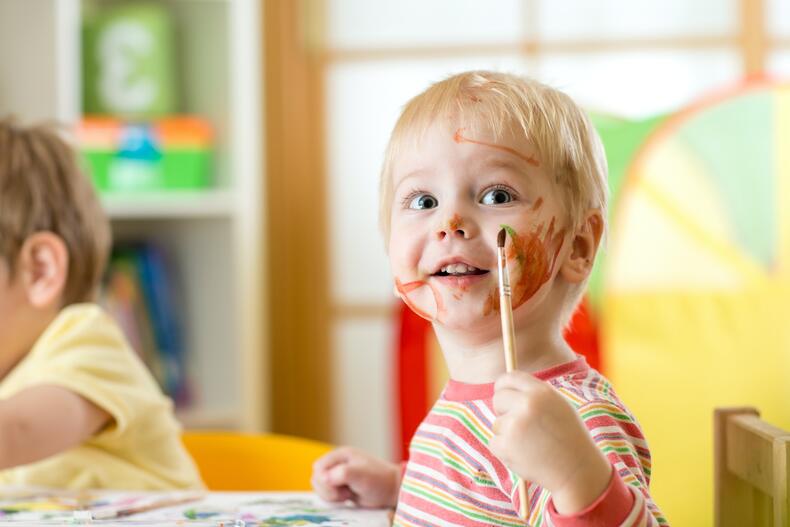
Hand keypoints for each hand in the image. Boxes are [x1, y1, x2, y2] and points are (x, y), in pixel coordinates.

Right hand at [311, 447, 400, 507]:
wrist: (391, 490)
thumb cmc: (378, 480)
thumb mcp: (361, 475)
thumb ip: (341, 473)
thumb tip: (324, 478)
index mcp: (341, 455)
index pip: (318, 467)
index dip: (324, 480)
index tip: (338, 487)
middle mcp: (338, 463)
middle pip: (316, 477)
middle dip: (327, 489)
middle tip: (345, 493)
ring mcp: (339, 475)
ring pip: (320, 486)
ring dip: (330, 495)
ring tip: (347, 496)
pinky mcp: (341, 486)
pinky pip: (327, 493)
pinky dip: (333, 498)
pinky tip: (346, 498)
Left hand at [490, 371, 611, 514]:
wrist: (577, 471)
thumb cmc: (569, 439)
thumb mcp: (559, 406)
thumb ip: (534, 395)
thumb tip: (506, 388)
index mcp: (541, 392)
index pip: (509, 378)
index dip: (502, 386)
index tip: (501, 394)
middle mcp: (527, 404)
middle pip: (498, 398)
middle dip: (503, 410)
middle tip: (519, 425)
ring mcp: (514, 424)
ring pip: (497, 423)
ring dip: (507, 434)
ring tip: (531, 444)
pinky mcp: (505, 445)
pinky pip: (494, 443)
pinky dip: (504, 451)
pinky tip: (525, 456)